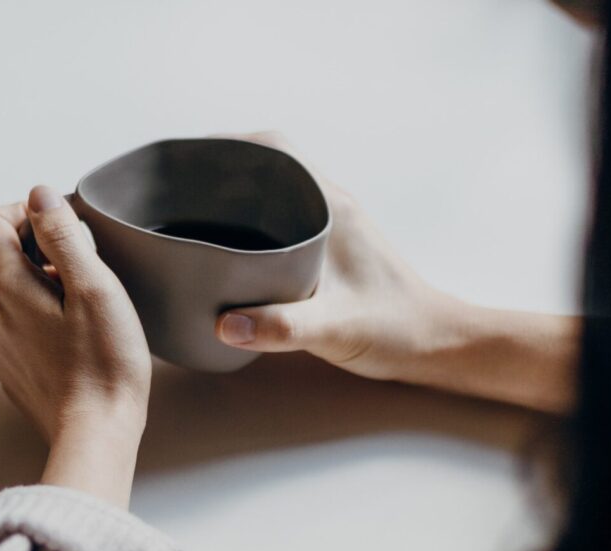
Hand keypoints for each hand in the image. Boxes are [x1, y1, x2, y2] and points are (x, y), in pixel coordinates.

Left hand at [0, 186, 151, 506]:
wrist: (95, 432)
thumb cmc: (103, 364)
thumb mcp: (94, 287)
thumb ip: (63, 235)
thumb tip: (41, 195)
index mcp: (4, 286)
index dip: (26, 211)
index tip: (63, 226)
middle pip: (0, 254)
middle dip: (40, 248)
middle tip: (85, 269)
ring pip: (9, 288)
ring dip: (42, 281)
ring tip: (84, 304)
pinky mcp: (8, 365)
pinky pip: (16, 321)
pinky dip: (40, 312)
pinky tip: (74, 333)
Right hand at [214, 132, 578, 412]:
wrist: (436, 344)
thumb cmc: (395, 330)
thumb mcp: (335, 328)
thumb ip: (281, 327)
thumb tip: (223, 324)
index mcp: (331, 206)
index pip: (275, 149)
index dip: (229, 145)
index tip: (188, 159)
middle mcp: (330, 206)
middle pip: (266, 165)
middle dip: (219, 169)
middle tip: (175, 191)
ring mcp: (330, 226)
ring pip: (273, 192)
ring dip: (233, 197)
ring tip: (188, 216)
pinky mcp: (328, 249)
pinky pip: (280, 219)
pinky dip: (249, 223)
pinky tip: (225, 252)